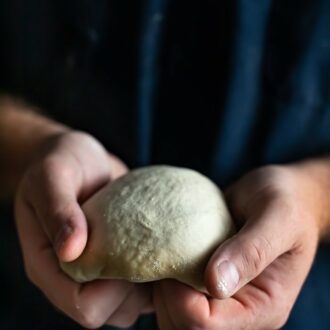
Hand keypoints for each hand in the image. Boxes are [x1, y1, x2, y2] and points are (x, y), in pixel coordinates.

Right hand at [15, 131, 152, 327]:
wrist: (79, 157)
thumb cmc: (61, 162)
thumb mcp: (52, 175)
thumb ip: (57, 210)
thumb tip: (71, 251)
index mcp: (48, 264)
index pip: (79, 303)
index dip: (108, 290)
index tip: (126, 252)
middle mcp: (74, 275)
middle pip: (109, 310)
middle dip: (134, 288)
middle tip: (150, 249)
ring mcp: (99, 268)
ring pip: (130, 301)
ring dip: (150, 282)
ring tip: (162, 246)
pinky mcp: (121, 257)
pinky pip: (143, 282)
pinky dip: (158, 271)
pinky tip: (167, 244)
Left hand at [153, 165, 321, 328]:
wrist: (281, 193)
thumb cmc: (285, 201)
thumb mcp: (278, 218)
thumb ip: (251, 250)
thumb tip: (215, 284)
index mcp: (263, 306)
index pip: (206, 323)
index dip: (181, 296)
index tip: (177, 259)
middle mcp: (239, 309)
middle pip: (184, 326)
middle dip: (167, 296)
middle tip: (169, 256)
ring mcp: (221, 297)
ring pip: (174, 316)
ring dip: (161, 289)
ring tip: (167, 254)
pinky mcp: (206, 282)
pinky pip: (173, 296)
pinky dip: (160, 280)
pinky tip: (165, 254)